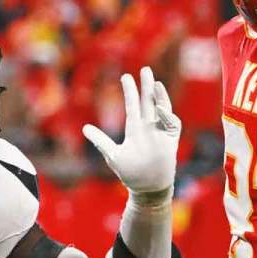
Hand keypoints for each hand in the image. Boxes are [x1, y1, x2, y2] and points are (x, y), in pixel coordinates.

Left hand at [83, 67, 181, 200]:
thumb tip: (84, 129)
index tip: (125, 76)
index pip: (133, 105)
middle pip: (149, 102)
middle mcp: (148, 127)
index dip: (130, 91)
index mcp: (135, 129)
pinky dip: (167, 115)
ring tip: (155, 82)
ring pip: (161, 108)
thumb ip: (100, 140)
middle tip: (145, 69)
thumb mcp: (112, 155)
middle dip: (147, 86)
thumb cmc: (131, 173)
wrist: (147, 188)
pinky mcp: (170, 139)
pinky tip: (159, 108)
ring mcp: (160, 132)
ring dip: (159, 95)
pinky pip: (172, 123)